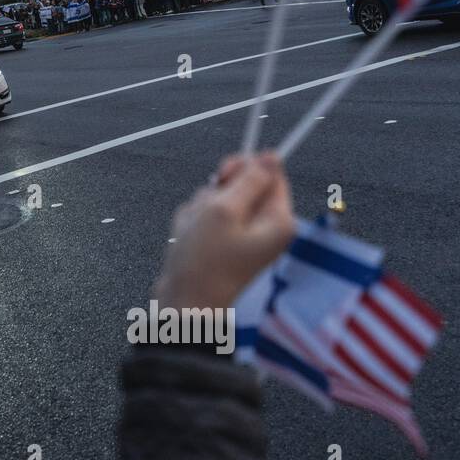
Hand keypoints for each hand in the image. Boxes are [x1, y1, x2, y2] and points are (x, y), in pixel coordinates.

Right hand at [154, 152, 294, 309]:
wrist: (182, 303)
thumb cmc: (204, 262)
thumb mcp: (225, 211)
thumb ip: (249, 180)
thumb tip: (272, 155)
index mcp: (278, 220)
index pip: (270, 173)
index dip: (245, 167)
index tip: (224, 175)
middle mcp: (265, 227)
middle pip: (241, 184)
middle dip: (216, 193)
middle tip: (208, 213)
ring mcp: (242, 235)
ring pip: (217, 199)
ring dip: (200, 209)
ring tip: (195, 233)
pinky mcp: (221, 242)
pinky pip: (204, 215)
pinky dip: (192, 222)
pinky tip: (188, 240)